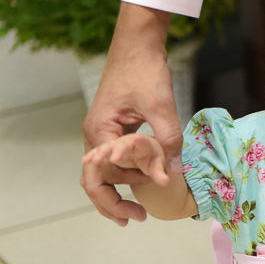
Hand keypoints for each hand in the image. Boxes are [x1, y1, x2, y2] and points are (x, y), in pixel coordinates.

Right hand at [80, 3, 180, 224]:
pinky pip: (111, 160)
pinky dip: (123, 175)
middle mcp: (94, 135)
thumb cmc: (145, 71)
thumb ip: (166, 140)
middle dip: (111, 203)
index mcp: (99, 132)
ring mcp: (100, 133)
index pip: (102, 176)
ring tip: (136, 209)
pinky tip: (140, 183)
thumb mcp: (160, 106)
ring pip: (101, 173)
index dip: (120, 195)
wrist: (138, 44)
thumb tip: (171, 174)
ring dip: (117, 191)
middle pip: (93, 181)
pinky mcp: (111, 129)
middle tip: (135, 219)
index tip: (141, 208)